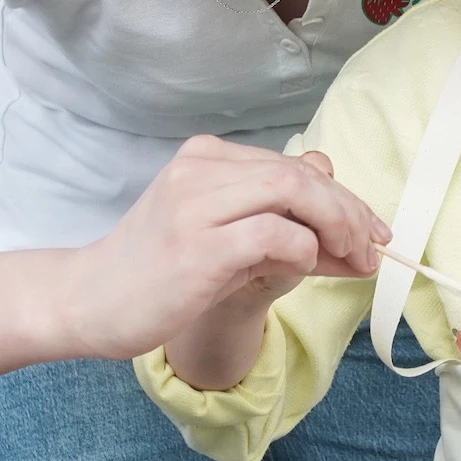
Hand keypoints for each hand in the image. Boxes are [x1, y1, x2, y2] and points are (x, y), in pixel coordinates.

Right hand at [60, 137, 386, 362]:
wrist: (86, 302)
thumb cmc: (155, 273)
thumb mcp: (223, 237)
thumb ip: (278, 220)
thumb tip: (349, 217)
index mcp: (206, 158)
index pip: (293, 166)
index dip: (343, 197)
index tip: (371, 232)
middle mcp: (200, 169)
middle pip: (300, 173)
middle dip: (350, 210)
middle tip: (374, 249)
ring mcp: (195, 205)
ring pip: (294, 191)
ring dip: (338, 226)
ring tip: (354, 260)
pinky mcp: (197, 247)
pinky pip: (275, 234)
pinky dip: (305, 251)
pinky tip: (305, 269)